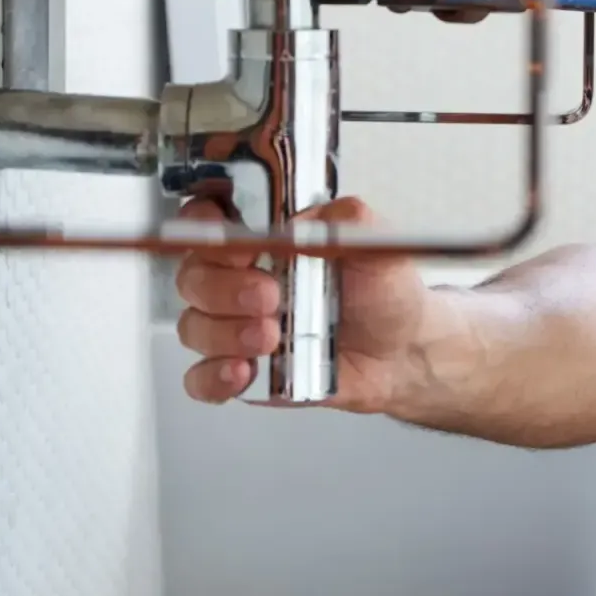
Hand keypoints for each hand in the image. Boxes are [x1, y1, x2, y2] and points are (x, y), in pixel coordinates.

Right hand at [173, 196, 430, 411]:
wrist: (401, 353)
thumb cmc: (383, 294)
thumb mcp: (378, 246)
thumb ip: (350, 221)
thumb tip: (312, 217)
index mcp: (266, 241)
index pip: (207, 221)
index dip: (205, 227)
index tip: (233, 241)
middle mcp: (241, 280)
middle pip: (193, 277)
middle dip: (222, 288)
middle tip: (268, 296)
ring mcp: (236, 328)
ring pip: (193, 327)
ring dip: (225, 333)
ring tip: (271, 336)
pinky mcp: (242, 372)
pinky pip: (201, 378)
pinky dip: (214, 377)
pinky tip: (244, 371)